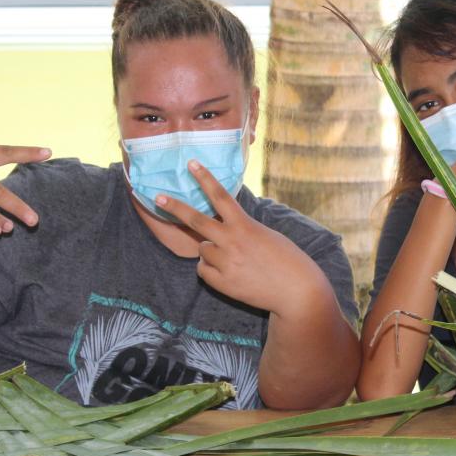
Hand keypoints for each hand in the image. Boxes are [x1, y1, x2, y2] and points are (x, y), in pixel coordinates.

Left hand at [155, 160, 328, 314]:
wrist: (297, 292)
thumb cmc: (287, 260)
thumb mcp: (265, 235)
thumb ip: (241, 230)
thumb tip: (221, 233)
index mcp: (245, 225)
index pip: (220, 196)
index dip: (205, 178)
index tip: (191, 163)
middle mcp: (232, 242)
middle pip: (196, 221)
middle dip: (175, 207)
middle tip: (158, 197)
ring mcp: (225, 263)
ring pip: (202, 250)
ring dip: (211, 251)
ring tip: (235, 260)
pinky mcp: (223, 283)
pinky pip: (203, 271)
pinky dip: (211, 270)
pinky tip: (231, 274)